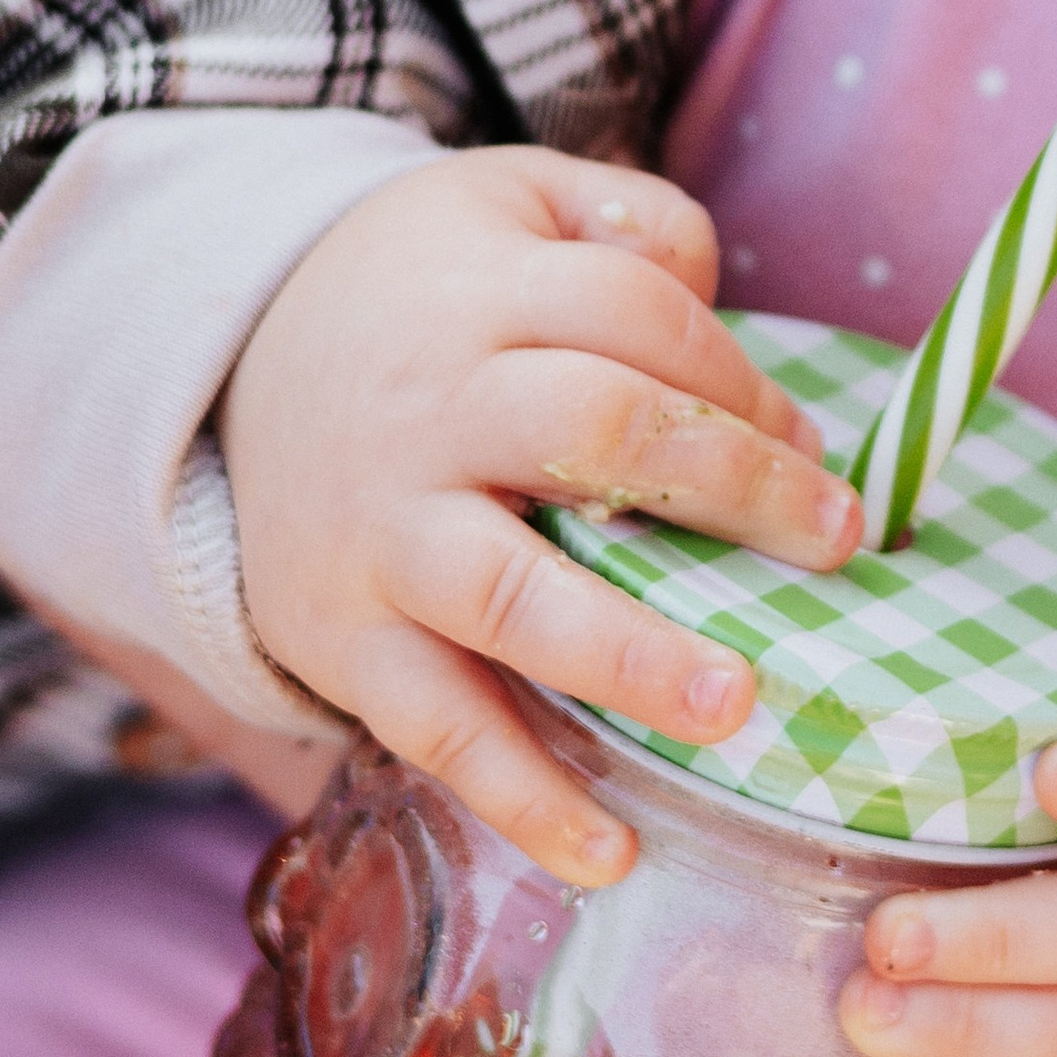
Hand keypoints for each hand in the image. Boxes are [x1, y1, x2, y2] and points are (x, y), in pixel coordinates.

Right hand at [221, 148, 861, 882]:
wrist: (224, 364)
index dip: (737, 379)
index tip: (814, 452)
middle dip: (725, 483)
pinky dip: (520, 797)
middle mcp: (428, 410)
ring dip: (625, 653)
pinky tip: (611, 852)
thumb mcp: (509, 204)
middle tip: (832, 543)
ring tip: (732, 703)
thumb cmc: (425, 296)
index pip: (634, 315)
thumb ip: (626, 224)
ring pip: (505, 592)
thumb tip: (720, 292)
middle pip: (590, 428)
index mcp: (483, 295)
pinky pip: (433, 726)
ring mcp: (380, 533)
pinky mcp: (340, 639)